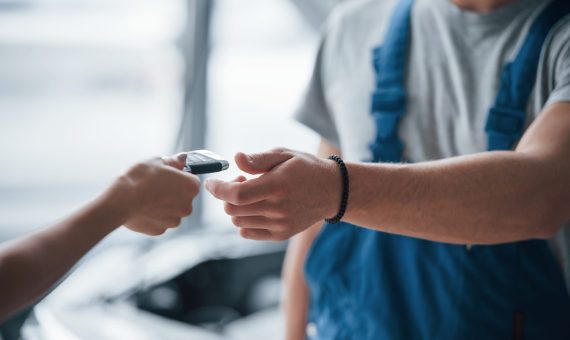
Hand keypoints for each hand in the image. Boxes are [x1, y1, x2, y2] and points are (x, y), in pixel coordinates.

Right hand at [105, 153, 199, 235]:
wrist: (122, 200)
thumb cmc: (141, 178)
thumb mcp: (158, 161)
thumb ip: (175, 161)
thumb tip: (183, 158)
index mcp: (191, 187)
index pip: (191, 181)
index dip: (179, 178)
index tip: (167, 177)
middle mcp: (188, 206)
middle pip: (183, 198)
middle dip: (173, 193)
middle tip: (155, 187)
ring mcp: (175, 220)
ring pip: (171, 211)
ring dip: (163, 206)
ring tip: (146, 198)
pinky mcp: (161, 230)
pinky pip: (160, 221)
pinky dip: (153, 216)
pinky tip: (142, 209)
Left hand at [205, 148, 340, 240]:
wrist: (332, 191)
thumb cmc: (305, 168)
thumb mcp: (284, 155)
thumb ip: (258, 159)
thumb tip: (236, 158)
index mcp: (277, 186)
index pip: (237, 194)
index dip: (218, 189)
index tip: (211, 182)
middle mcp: (278, 209)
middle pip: (233, 209)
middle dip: (227, 195)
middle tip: (242, 180)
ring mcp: (280, 225)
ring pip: (238, 221)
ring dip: (237, 207)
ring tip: (253, 193)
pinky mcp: (280, 234)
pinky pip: (247, 232)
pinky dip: (244, 220)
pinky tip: (257, 207)